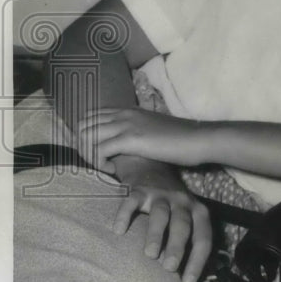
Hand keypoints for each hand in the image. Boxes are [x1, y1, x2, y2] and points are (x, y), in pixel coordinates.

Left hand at [77, 108, 208, 172]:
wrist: (198, 139)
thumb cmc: (180, 139)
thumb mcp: (153, 129)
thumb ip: (137, 132)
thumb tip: (126, 145)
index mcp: (127, 110)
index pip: (90, 116)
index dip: (87, 137)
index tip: (99, 154)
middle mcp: (122, 113)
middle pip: (82, 125)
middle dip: (84, 147)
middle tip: (98, 163)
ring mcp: (125, 124)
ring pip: (86, 137)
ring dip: (89, 155)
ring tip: (105, 168)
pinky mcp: (130, 139)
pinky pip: (99, 150)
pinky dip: (100, 163)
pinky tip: (113, 171)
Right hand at [113, 157, 211, 281]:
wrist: (154, 169)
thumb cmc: (173, 206)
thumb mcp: (188, 219)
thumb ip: (191, 243)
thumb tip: (192, 281)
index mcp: (198, 213)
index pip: (203, 239)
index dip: (197, 261)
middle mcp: (182, 203)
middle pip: (183, 225)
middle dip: (177, 247)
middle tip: (169, 268)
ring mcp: (161, 195)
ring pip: (160, 214)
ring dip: (156, 234)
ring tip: (149, 254)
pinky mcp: (139, 190)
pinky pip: (132, 201)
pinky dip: (125, 215)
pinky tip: (118, 230)